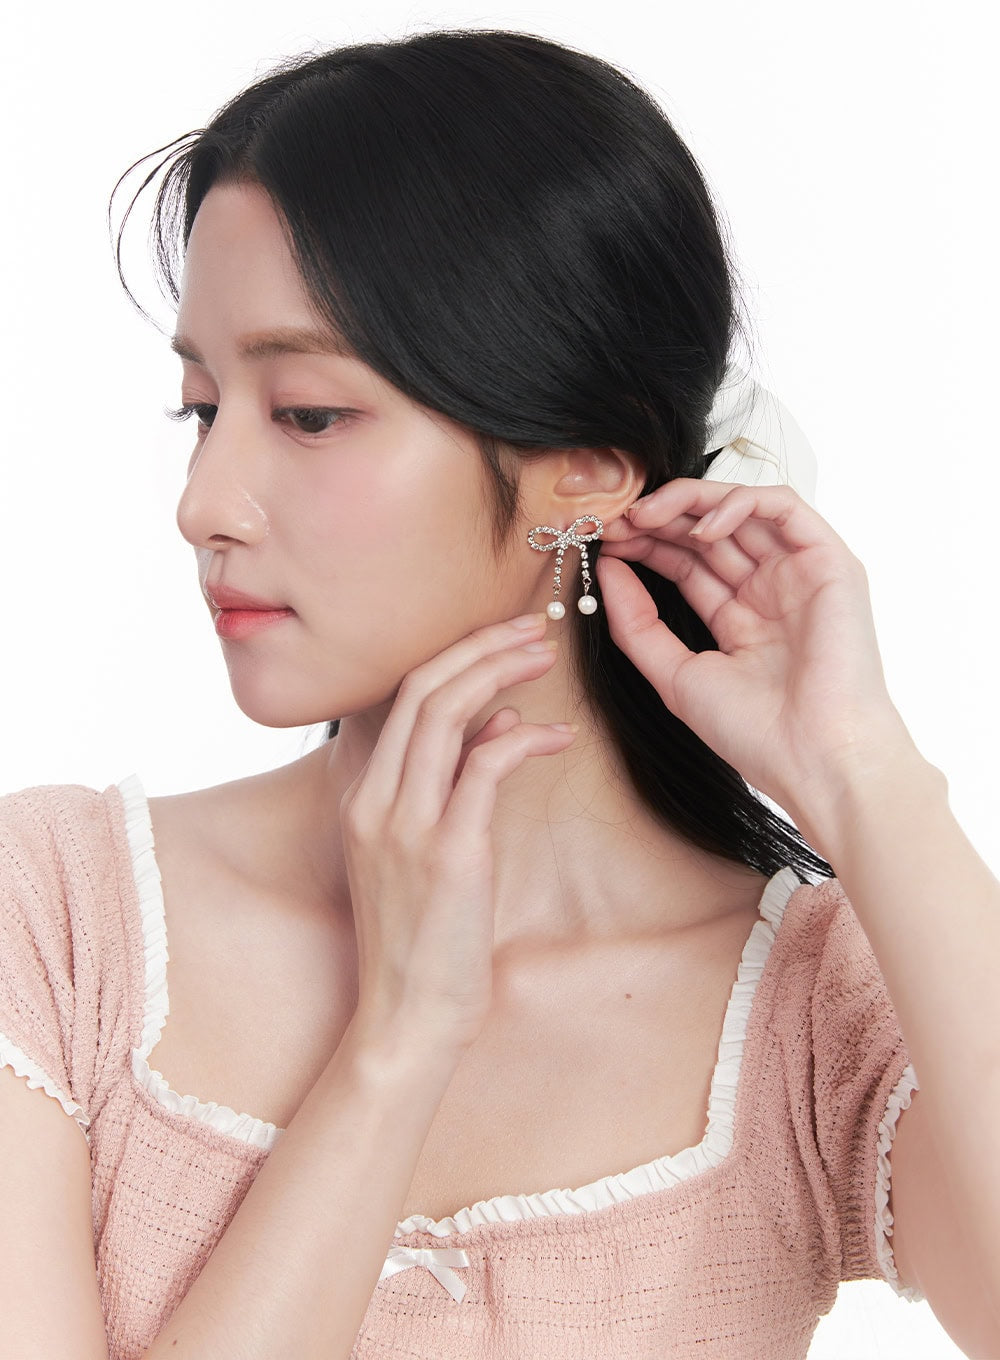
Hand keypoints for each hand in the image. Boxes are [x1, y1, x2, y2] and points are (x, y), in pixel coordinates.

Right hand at [338, 614, 574, 1053]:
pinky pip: (485, 766)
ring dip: (500, 672)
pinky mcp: (447, 852)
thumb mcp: (433, 852)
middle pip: (422, 689)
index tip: (503, 637)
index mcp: (363, 796)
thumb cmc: (424, 941)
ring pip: (445, 713)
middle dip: (481, 646)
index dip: (457, 656)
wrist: (406, 1019)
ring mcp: (404, 825)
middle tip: (534, 626)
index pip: (404, 697)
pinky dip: (525, 740)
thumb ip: (457, 782)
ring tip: (546, 655)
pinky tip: (561, 737)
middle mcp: (374, 800)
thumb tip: (499, 721)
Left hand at [595, 479, 913, 815]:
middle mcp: (772, 591)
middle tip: (614, 519)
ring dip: (690, 502)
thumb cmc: (754, 732)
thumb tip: (607, 569)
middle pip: (709, 532)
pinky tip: (700, 527)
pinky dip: (739, 503)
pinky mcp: (830, 561)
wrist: (813, 758)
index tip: (603, 541)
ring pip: (742, 509)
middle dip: (658, 519)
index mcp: (742, 619)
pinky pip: (783, 507)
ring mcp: (801, 573)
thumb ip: (636, 624)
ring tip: (646, 515)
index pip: (687, 561)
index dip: (645, 544)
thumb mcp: (675, 675)